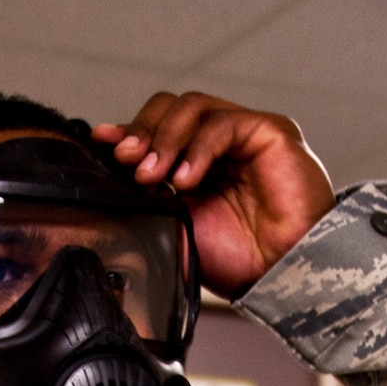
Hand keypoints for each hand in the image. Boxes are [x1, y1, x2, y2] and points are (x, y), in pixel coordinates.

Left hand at [92, 92, 333, 298]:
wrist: (284, 278)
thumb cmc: (241, 263)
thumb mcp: (180, 231)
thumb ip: (152, 201)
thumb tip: (114, 180)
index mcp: (198, 164)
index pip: (157, 131)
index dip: (129, 132)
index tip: (101, 143)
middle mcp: (220, 144)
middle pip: (171, 108)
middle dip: (143, 132)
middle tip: (127, 162)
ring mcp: (245, 134)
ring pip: (193, 107)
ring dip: (166, 139)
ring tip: (154, 176)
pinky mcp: (270, 131)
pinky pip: (223, 122)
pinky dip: (198, 147)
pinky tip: (187, 179)